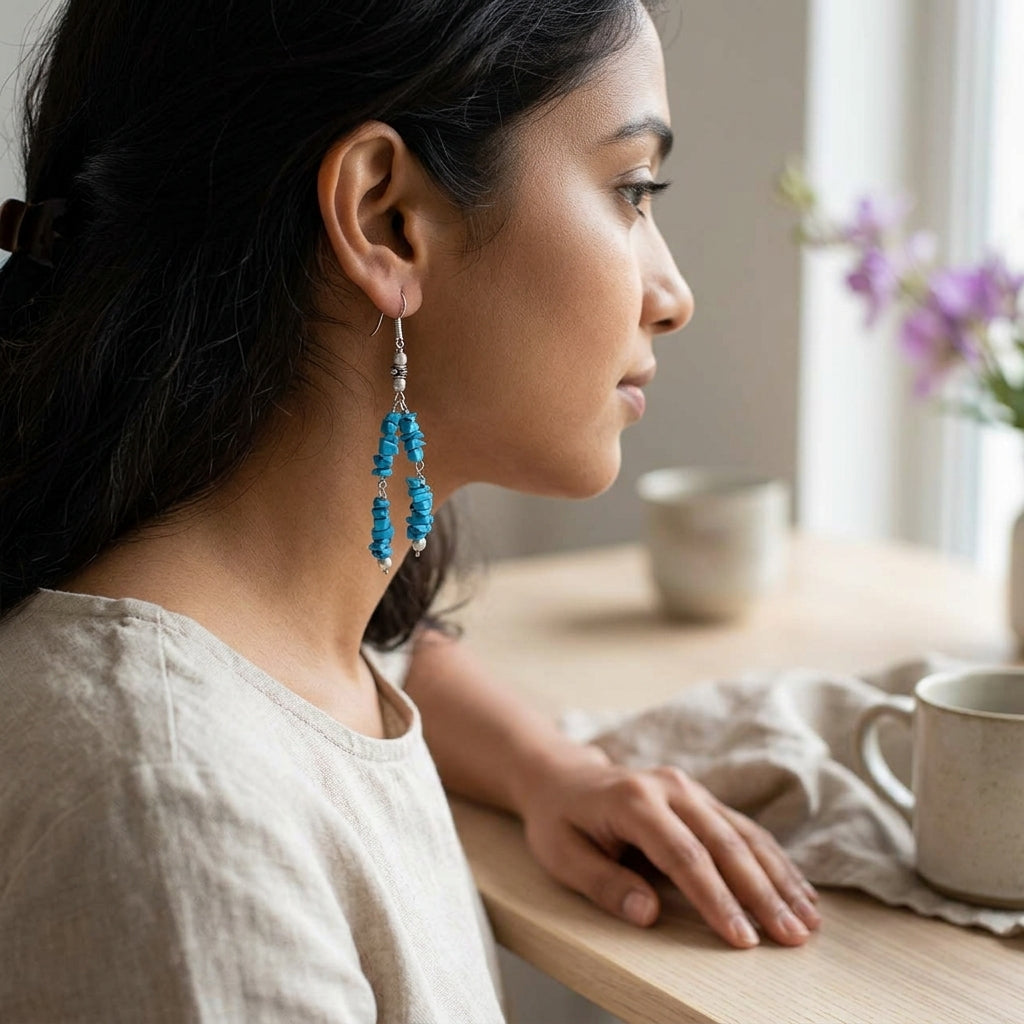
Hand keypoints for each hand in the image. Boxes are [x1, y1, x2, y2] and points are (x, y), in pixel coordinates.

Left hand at [516, 746, 820, 948]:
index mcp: (633, 801)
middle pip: (725, 844)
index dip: (716, 899)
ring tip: (808, 921)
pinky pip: (744, 829)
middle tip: (792, 937)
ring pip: (743, 835)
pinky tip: (798, 889)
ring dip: (779, 878)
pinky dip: (774, 861)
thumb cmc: (560, 821)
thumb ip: (603, 883)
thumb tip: (647, 915)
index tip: (743, 939)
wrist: (563, 776)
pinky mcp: (701, 797)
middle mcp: (669, 788)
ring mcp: (689, 789)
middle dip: (763, 894)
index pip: (684, 856)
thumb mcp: (562, 855)